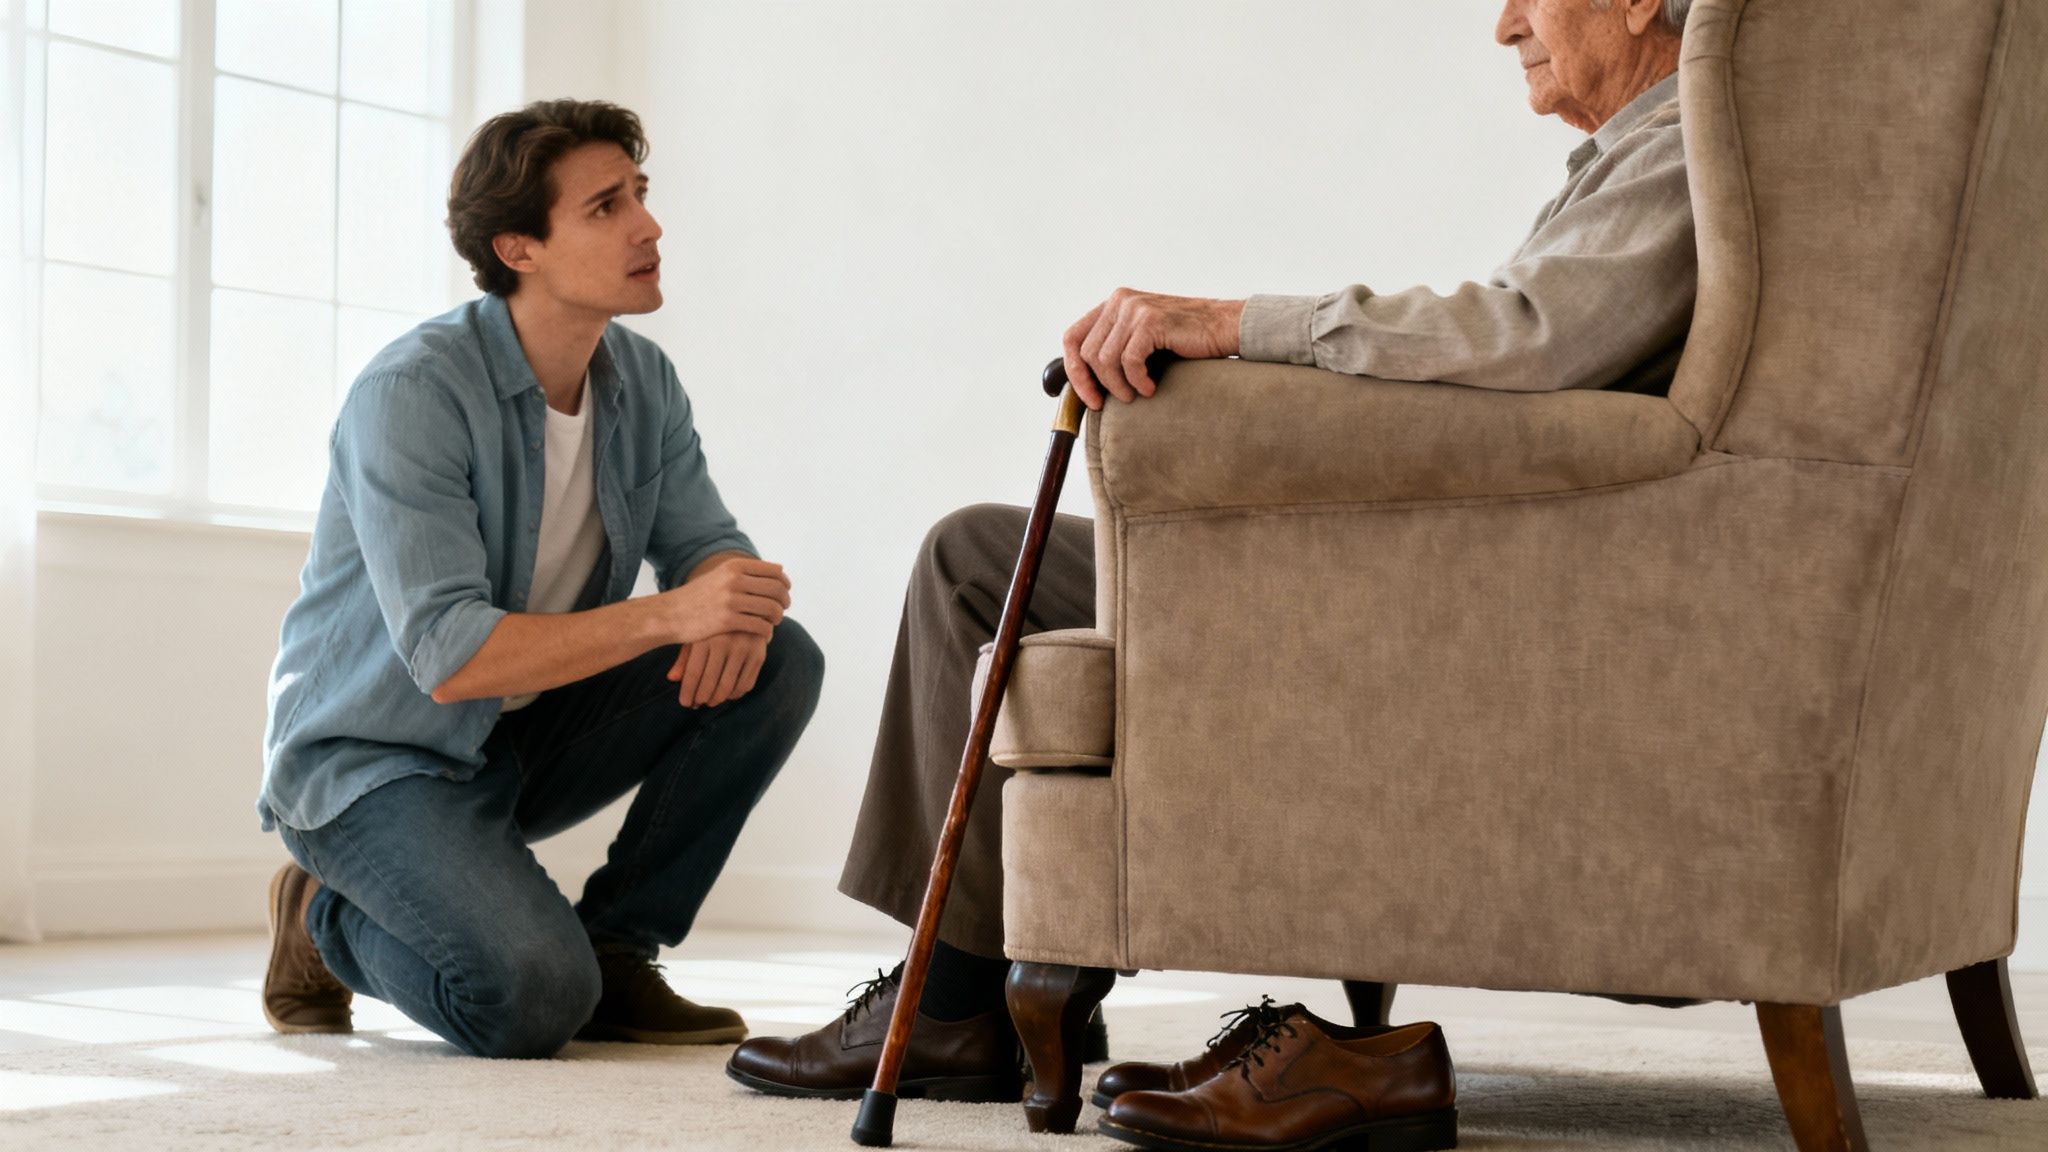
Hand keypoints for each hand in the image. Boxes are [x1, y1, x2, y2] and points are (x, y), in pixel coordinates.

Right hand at [655, 557, 788, 644]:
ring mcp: (730, 600)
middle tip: (782, 609)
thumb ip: (746, 573)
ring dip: (778, 617)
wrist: (669, 614)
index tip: (784, 593)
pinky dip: (767, 632)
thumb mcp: (720, 576)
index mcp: (734, 566)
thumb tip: (780, 570)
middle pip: (776, 589)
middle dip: (784, 601)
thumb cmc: (698, 597)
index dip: (784, 584)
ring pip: (771, 608)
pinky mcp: (727, 621)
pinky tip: (764, 635)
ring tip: (774, 622)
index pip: (774, 572)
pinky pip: (760, 626)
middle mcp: (734, 579)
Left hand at [668, 631, 768, 707]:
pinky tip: (727, 695)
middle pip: (710, 682)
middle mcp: (725, 642)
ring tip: (710, 702)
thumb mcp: (697, 636)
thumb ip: (684, 657)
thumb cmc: (714, 626)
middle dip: (701, 698)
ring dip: (717, 699)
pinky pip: (745, 684)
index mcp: (705, 637)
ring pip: (728, 687)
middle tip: (696, 704)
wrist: (747, 608)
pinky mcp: (758, 655)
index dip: (688, 692)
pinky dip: (735, 694)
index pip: (693, 674)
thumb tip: (672, 679)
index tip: (685, 703)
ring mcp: (744, 649)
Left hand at [1062, 289, 1245, 410]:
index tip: (1087, 396)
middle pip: (1085, 352)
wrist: (1225, 327)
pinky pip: (1129, 361)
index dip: (1073, 370)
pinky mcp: (1151, 321)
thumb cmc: (1186, 340)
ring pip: (1105, 359)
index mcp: (1114, 303)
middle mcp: (1120, 300)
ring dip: (1119, 385)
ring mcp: (1135, 308)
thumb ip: (1116, 347)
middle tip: (1107, 403)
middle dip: (1093, 384)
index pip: (1072, 337)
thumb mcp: (1143, 338)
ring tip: (1136, 394)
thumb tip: (1084, 382)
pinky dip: (1137, 381)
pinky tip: (1151, 387)